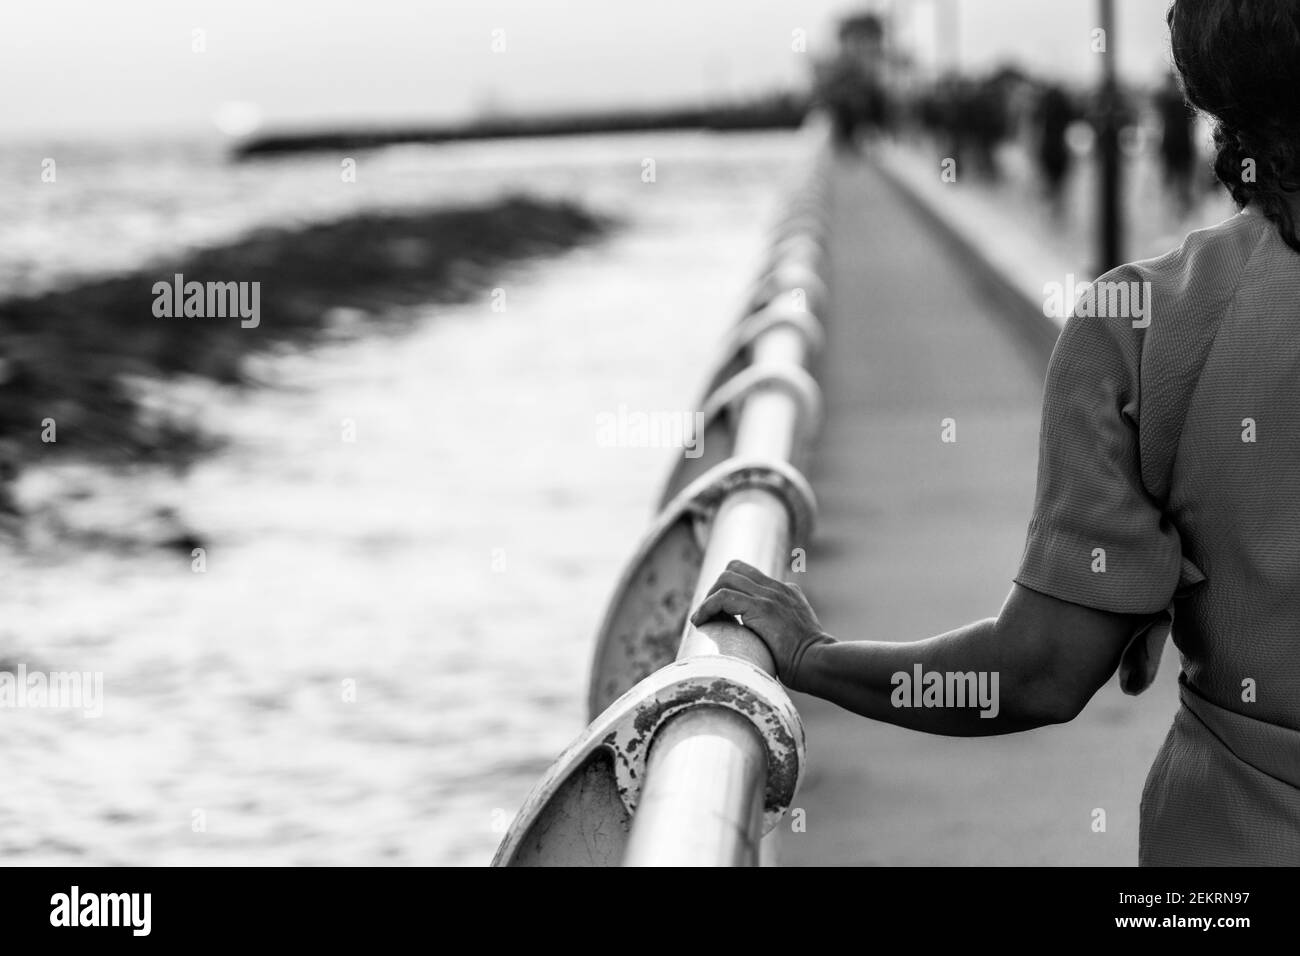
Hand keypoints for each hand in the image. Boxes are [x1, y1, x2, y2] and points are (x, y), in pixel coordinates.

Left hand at [689, 559, 833, 690]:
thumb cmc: (809, 661)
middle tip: (708, 615)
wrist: (820, 662)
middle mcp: (778, 588)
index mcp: (787, 592)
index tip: (719, 611)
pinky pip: (723, 597)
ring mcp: (770, 596)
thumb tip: (764, 642)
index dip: (729, 589)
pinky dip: (707, 607)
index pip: (749, 575)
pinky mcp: (762, 608)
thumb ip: (783, 629)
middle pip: (734, 569)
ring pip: (726, 579)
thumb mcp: (798, 636)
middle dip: (715, 589)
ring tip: (701, 619)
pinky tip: (700, 622)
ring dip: (708, 598)